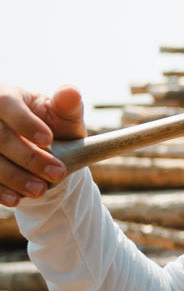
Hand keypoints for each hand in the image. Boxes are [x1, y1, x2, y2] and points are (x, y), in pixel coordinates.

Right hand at [0, 84, 85, 207]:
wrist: (39, 151)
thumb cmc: (51, 126)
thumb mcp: (63, 116)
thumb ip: (68, 107)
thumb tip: (71, 92)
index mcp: (5, 97)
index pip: (7, 105)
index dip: (25, 123)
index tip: (48, 141)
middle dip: (29, 158)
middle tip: (58, 174)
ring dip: (14, 177)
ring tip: (39, 190)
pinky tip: (15, 199)